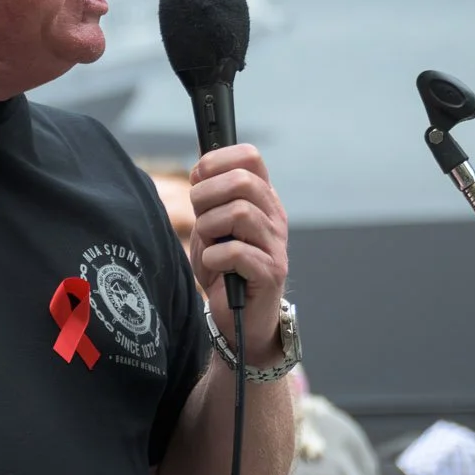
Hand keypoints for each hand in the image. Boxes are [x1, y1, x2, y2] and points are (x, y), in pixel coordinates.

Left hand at [186, 145, 288, 354]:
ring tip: (208, 245)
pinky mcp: (271, 272)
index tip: (198, 179)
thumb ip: (207, 198)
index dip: (217, 160)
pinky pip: (236, 252)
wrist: (238, 318)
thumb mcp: (210, 225)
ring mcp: (276, 244)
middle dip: (207, 195)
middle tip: (199, 218)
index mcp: (261, 198)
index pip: (250, 156)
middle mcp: (274, 216)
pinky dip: (214, 258)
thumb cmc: (223, 268)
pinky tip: (214, 267)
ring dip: (210, 227)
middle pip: (242, 180)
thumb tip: (199, 169)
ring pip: (240, 212)